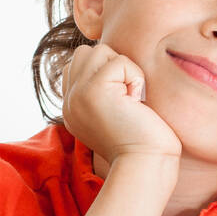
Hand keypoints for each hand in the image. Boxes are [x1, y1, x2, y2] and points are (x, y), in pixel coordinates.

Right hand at [60, 43, 181, 167]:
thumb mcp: (117, 113)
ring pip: (99, 51)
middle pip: (86, 53)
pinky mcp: (92, 92)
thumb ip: (105, 91)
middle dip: (113, 66)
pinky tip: (136, 102)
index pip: (79, 65)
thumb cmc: (145, 141)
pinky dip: (135, 77)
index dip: (106, 72)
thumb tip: (112, 61)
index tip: (122, 101)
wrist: (147, 164)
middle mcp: (69, 102)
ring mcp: (77, 96)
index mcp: (72, 108)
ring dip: (124, 70)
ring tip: (130, 99)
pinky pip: (118, 61)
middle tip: (127, 98)